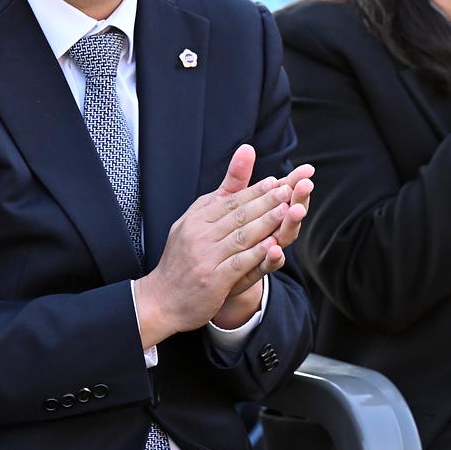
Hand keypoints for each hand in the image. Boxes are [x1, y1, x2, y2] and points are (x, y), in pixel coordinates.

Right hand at [134, 144, 314, 345]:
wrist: (161, 299)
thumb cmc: (183, 258)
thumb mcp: (195, 220)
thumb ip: (223, 192)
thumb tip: (246, 151)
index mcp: (197, 219)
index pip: (231, 201)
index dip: (256, 191)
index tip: (278, 181)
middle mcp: (199, 234)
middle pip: (239, 215)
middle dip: (266, 201)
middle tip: (289, 189)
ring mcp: (205, 257)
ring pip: (241, 236)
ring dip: (266, 223)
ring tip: (286, 211)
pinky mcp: (212, 280)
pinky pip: (238, 263)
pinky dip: (256, 254)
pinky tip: (273, 246)